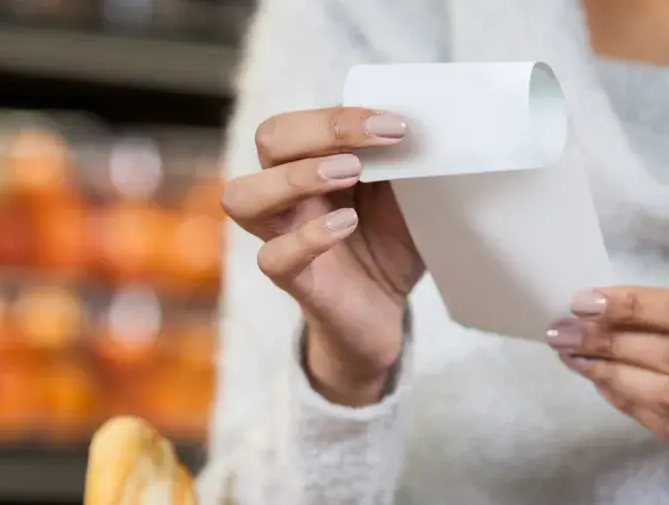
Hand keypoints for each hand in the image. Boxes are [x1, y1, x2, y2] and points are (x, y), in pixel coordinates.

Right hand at [222, 107, 423, 405]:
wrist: (386, 310)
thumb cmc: (388, 242)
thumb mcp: (403, 193)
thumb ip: (401, 160)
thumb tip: (426, 123)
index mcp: (310, 161)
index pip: (301, 120)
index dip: (340, 117)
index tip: (394, 126)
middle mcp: (286, 193)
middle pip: (268, 139)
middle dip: (317, 132)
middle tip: (367, 151)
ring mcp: (281, 235)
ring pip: (242, 197)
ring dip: (295, 178)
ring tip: (348, 176)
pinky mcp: (293, 279)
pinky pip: (272, 257)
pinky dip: (307, 238)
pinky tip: (346, 225)